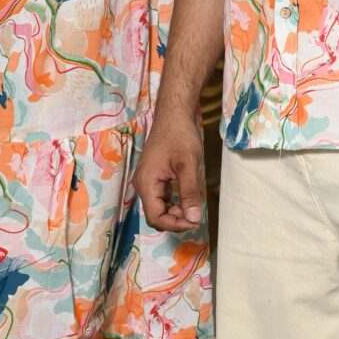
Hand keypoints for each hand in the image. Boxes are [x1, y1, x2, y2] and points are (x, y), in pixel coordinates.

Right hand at [134, 112, 204, 232]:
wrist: (174, 114)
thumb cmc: (180, 135)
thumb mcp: (188, 164)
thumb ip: (190, 192)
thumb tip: (194, 219)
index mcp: (146, 182)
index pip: (155, 217)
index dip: (175, 224)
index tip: (194, 221)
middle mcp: (142, 184)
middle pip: (156, 214)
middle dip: (176, 219)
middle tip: (196, 214)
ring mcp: (147, 180)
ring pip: (159, 207)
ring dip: (176, 211)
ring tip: (193, 205)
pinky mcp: (154, 176)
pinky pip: (161, 196)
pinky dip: (174, 201)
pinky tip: (188, 196)